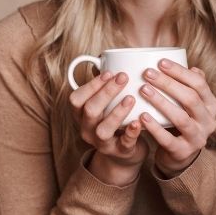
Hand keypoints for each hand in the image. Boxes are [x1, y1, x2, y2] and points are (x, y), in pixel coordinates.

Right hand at [69, 71, 148, 186]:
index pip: (76, 99)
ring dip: (116, 112)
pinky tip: (139, 121)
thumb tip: (106, 59)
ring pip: (103, 129)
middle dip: (106, 92)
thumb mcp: (105, 105)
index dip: (91, 85)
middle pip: (89, 111)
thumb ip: (104, 86)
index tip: (109, 72)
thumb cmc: (115, 121)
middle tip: (123, 77)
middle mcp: (87, 129)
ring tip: (131, 98)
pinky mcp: (120, 152)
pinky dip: (131, 132)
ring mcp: (102, 143)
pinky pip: (124, 143)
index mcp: (81, 115)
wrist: (124, 155)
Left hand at [137, 59, 215, 178]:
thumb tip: (192, 67)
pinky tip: (141, 116)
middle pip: (190, 98)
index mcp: (211, 105)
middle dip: (168, 84)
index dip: (180, 72)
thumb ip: (191, 87)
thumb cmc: (182, 121)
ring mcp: (198, 138)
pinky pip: (168, 139)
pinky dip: (154, 127)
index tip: (160, 62)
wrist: (180, 156)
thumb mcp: (190, 105)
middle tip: (148, 73)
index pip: (199, 84)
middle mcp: (209, 121)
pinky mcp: (184, 152)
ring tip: (143, 90)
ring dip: (161, 102)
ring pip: (181, 118)